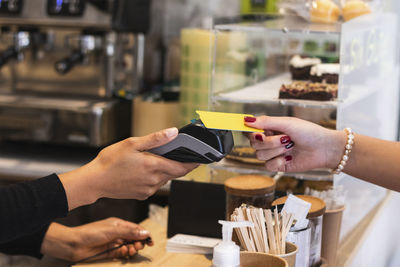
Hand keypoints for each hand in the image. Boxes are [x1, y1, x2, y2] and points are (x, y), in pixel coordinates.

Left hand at [41, 217, 152, 261]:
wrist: (75, 244)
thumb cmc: (90, 233)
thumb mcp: (112, 230)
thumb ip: (129, 232)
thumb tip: (144, 233)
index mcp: (118, 224)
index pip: (135, 228)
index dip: (143, 234)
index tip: (150, 240)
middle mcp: (117, 233)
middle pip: (134, 238)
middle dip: (138, 242)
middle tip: (139, 246)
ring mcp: (114, 243)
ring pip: (129, 246)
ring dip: (132, 248)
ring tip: (131, 249)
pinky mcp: (110, 252)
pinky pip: (122, 253)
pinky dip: (124, 253)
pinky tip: (123, 252)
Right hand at [59, 127, 198, 209]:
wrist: (95, 181)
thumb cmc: (110, 161)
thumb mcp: (132, 143)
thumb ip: (155, 139)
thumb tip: (173, 133)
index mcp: (154, 166)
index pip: (183, 167)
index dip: (193, 163)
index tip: (200, 159)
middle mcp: (154, 180)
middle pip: (175, 173)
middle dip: (178, 164)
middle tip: (175, 154)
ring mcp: (149, 189)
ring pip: (165, 179)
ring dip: (165, 170)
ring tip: (154, 159)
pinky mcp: (143, 195)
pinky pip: (155, 185)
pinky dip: (155, 177)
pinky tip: (144, 170)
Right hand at [244, 116, 345, 171]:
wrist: (324, 149)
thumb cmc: (309, 132)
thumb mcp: (287, 123)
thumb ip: (266, 122)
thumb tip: (247, 120)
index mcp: (269, 129)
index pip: (250, 131)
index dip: (250, 132)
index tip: (257, 132)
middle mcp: (269, 141)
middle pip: (254, 144)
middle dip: (270, 142)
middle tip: (285, 138)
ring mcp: (273, 154)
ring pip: (260, 155)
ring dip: (277, 150)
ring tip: (291, 146)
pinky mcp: (278, 165)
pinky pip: (268, 166)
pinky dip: (279, 161)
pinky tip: (290, 157)